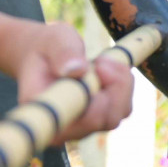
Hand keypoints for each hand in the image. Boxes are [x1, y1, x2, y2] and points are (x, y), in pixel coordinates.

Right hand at [5, 20, 135, 143]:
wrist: (45, 55)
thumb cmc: (47, 47)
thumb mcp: (54, 39)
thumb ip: (63, 52)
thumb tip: (76, 71)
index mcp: (44, 111)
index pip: (78, 122)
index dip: (97, 102)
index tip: (97, 69)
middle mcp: (63, 127)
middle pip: (106, 120)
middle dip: (114, 84)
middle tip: (100, 60)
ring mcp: (82, 127)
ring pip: (118, 113)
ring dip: (120, 82)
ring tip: (101, 61)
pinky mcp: (98, 120)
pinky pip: (123, 107)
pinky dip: (123, 84)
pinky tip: (108, 68)